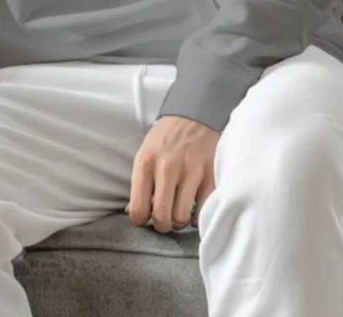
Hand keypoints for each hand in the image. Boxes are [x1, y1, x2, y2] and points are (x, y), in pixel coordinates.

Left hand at [126, 116, 218, 232]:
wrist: (193, 116)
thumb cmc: (165, 138)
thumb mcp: (144, 154)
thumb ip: (139, 183)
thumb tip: (133, 212)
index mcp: (145, 163)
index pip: (138, 209)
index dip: (141, 220)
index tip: (146, 217)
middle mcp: (166, 168)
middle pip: (162, 218)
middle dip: (162, 225)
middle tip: (164, 219)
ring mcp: (190, 172)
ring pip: (182, 218)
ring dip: (180, 220)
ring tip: (178, 210)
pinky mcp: (210, 176)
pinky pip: (202, 211)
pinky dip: (197, 215)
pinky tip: (193, 206)